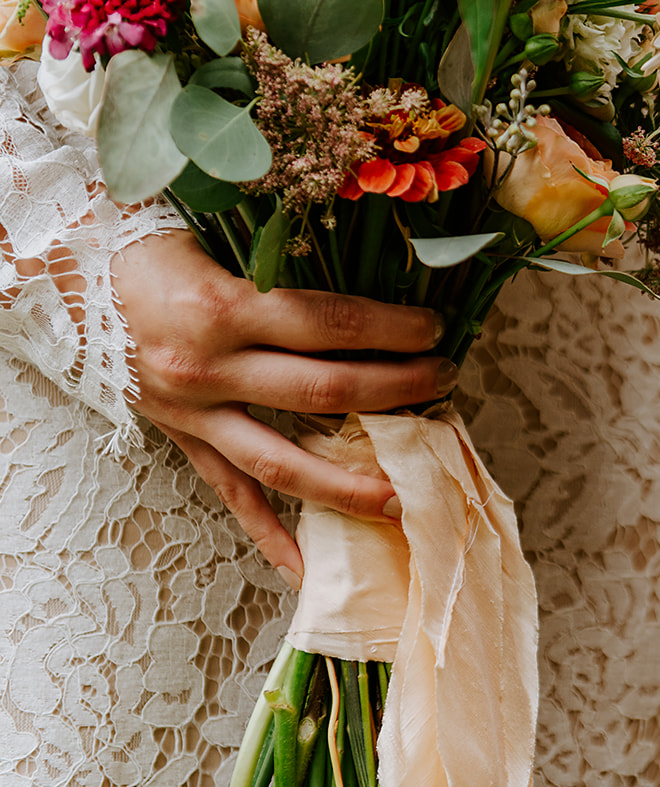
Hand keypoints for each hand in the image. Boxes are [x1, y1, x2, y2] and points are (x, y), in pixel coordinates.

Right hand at [114, 231, 451, 585]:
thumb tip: (378, 255)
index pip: (329, 322)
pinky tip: (308, 570)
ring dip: (349, 481)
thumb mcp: (220, 234)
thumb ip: (288, 253)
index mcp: (222, 307)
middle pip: (323, 390)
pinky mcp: (183, 439)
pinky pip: (232, 496)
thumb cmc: (157, 247)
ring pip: (283, 462)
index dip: (391, 328)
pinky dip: (271, 536)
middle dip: (397, 389)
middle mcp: (208, 369)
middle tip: (446, 381)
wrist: (69, 279)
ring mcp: (194, 414)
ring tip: (403, 495)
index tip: (436, 328)